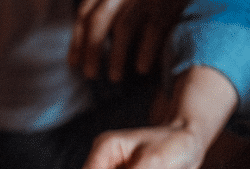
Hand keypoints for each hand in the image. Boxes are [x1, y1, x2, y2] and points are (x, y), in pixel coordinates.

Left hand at [68, 0, 185, 81]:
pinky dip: (145, 51)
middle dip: (92, 50)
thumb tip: (85, 52)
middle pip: (99, 19)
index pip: (87, 11)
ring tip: (114, 79)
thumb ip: (112, 16)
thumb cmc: (164, 1)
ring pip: (124, 26)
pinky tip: (141, 70)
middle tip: (91, 76)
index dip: (78, 39)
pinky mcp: (175, 0)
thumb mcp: (131, 4)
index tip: (74, 64)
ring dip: (116, 57)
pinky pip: (154, 28)